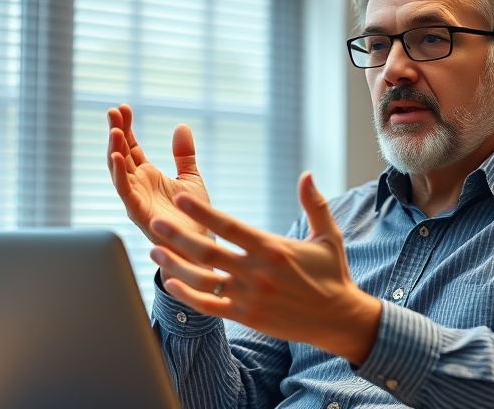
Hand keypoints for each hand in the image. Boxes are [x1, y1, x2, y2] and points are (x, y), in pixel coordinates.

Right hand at [106, 103, 210, 241]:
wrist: (201, 246)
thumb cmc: (193, 216)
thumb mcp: (190, 178)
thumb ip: (184, 154)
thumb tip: (181, 126)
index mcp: (147, 176)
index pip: (131, 147)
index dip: (126, 127)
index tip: (123, 107)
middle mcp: (137, 186)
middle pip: (120, 154)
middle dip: (115, 132)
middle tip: (113, 111)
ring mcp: (135, 199)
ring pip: (118, 170)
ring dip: (114, 149)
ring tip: (115, 128)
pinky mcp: (138, 212)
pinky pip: (124, 191)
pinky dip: (118, 173)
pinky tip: (116, 155)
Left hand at [148, 172, 381, 364]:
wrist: (338, 319)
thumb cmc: (332, 273)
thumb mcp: (328, 236)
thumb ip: (314, 204)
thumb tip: (306, 174)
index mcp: (273, 248)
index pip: (231, 227)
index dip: (203, 213)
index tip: (182, 198)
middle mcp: (258, 273)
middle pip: (210, 252)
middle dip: (179, 236)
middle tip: (155, 222)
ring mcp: (250, 297)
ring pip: (204, 280)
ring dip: (176, 265)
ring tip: (155, 249)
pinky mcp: (246, 317)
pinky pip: (210, 306)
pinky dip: (188, 296)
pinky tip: (171, 283)